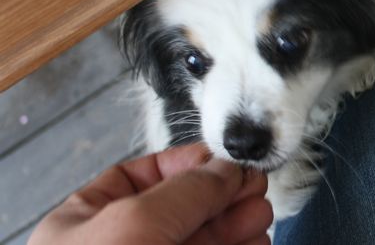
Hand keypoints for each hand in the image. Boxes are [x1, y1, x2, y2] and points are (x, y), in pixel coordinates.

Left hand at [28, 143, 272, 244]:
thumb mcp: (132, 226)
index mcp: (88, 220)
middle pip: (182, 207)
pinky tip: (257, 239)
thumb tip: (225, 168)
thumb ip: (183, 191)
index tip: (226, 161)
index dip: (189, 165)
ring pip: (204, 236)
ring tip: (262, 212)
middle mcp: (122, 243)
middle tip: (256, 184)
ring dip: (237, 222)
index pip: (143, 177)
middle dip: (223, 194)